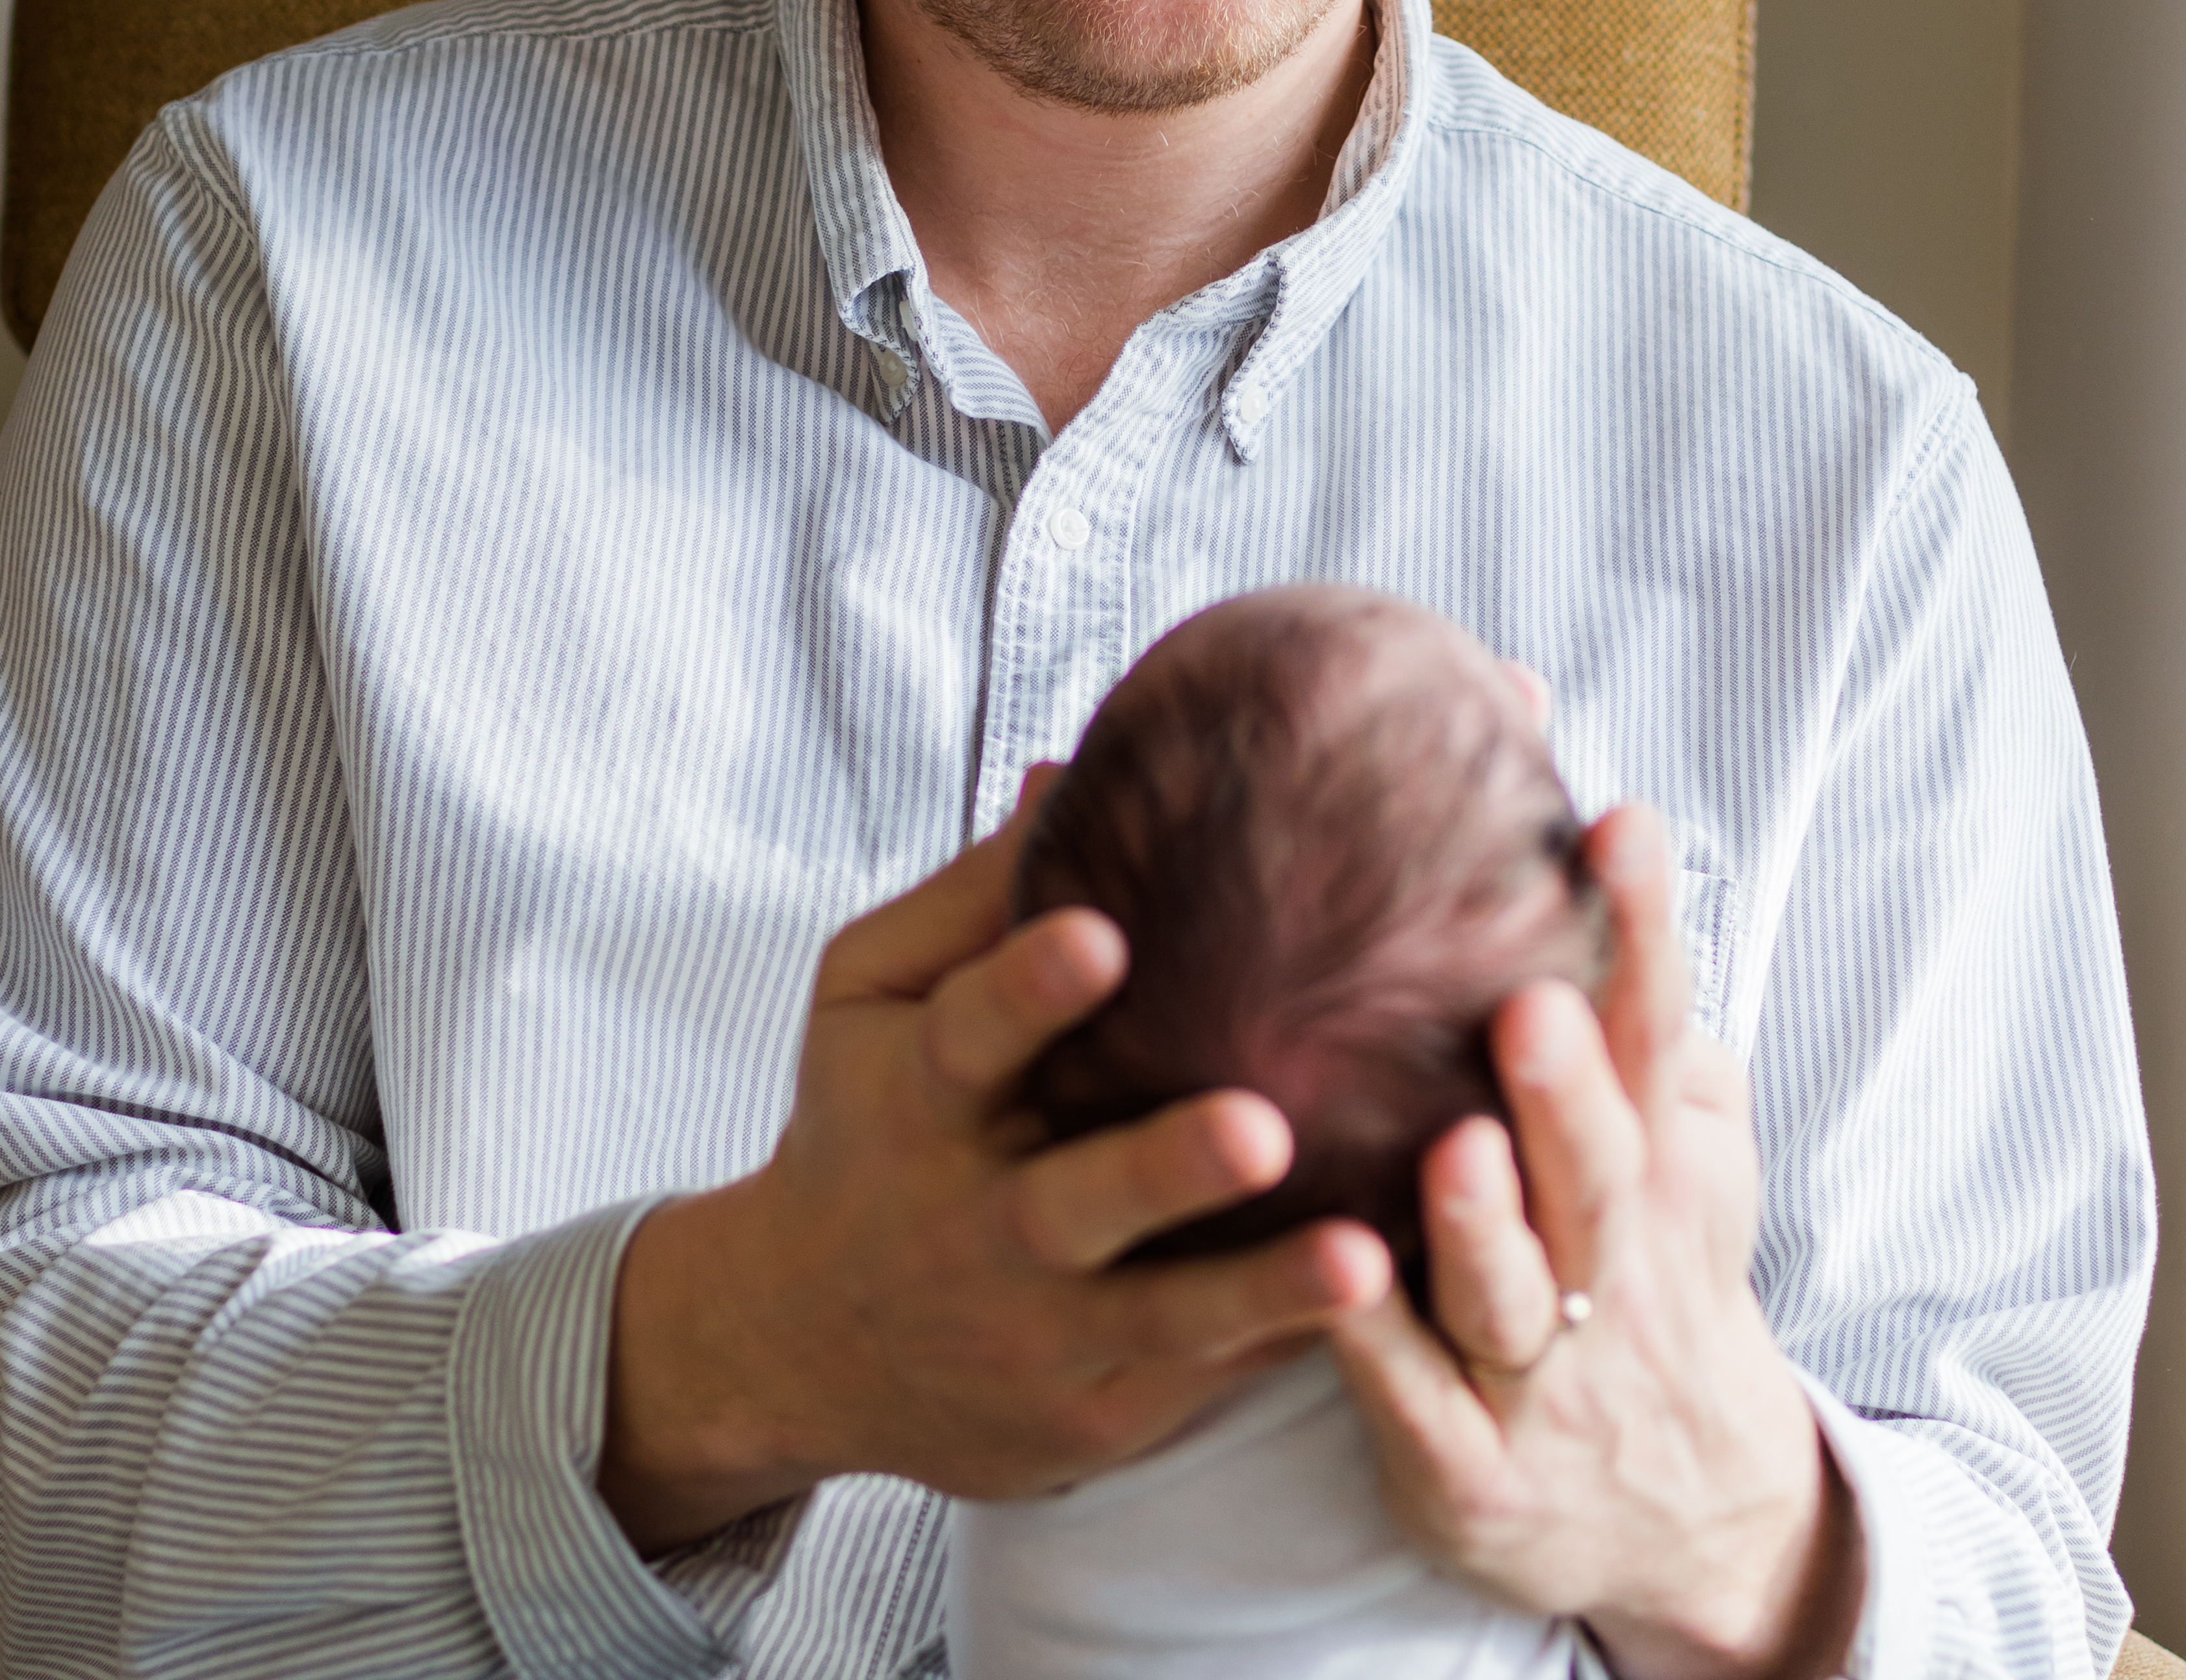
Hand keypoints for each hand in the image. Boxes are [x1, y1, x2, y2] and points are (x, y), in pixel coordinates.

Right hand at [599, 776, 1389, 1550]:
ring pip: (1162, 1313)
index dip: (1027, 985)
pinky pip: (1203, 1375)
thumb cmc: (864, 1122)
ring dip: (1262, 1286)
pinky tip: (1385, 1302)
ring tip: (1359, 1254)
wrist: (800, 1340)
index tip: (1101, 931)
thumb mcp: (866, 997)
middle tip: (1258, 1127)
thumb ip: (967, 897)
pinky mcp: (1097, 1411)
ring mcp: (1039, 1329)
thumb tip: (1069, 773)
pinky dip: (1285, 1344)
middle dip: (1165, 1166)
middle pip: (1075, 1198)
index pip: (969, 1033)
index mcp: (921, 1098)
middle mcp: (977, 1220)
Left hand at [1332, 804, 1864, 1679]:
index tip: (1620, 823)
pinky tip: (1328, 1287)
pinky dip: (1376, 1350)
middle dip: (1568, 1091)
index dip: (1644, 938)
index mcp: (1657, 1172)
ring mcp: (1540, 1375)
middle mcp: (1610, 1267)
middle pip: (1598, 1173)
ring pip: (1507, 1295)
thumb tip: (1599, 830)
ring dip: (1481, 1226)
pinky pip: (1415, 1404)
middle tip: (1533, 1000)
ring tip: (1453, 1151)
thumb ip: (1645, 1023)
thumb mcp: (1683, 1156)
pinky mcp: (1471, 1468)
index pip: (1656, 1038)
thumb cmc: (1648, 1278)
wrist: (1690, 1517)